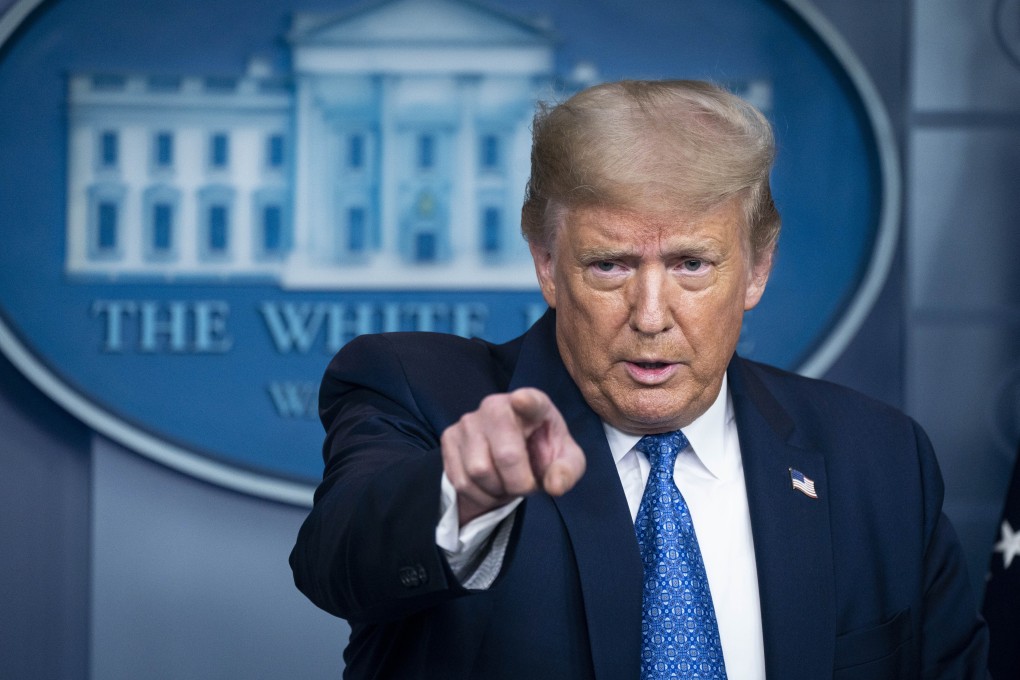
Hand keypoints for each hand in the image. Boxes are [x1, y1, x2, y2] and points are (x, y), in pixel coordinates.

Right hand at [441, 387, 586, 525]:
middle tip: (525, 486)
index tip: (522, 400)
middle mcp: (496, 405)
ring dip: (496, 491)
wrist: (509, 458)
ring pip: (479, 471)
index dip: (527, 402)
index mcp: (533, 404)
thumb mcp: (566, 462)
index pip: (531, 401)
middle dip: (518, 482)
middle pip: (506, 455)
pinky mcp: (449, 437)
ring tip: (506, 483)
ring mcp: (469, 420)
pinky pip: (461, 481)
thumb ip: (567, 471)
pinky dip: (478, 496)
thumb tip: (554, 486)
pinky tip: (489, 486)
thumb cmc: (542, 452)